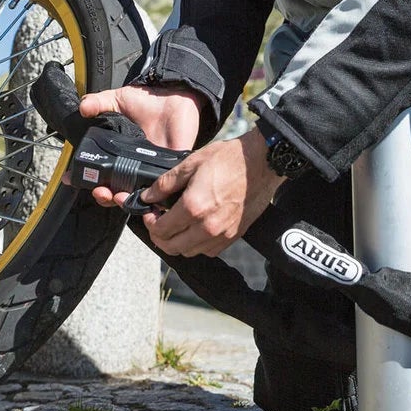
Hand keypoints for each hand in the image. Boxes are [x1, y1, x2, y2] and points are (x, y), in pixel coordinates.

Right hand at [75, 83, 203, 207]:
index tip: (70, 180)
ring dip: (124, 201)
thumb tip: (83, 107)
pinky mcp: (169, 170)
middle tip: (100, 191)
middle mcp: (132, 165)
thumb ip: (99, 102)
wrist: (174, 94)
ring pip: (136, 196)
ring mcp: (149, 170)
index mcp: (117, 154)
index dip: (84, 181)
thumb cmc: (147, 100)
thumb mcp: (118, 99)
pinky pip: (162, 190)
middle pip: (115, 192)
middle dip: (104, 196)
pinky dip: (153, 196)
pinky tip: (144, 193)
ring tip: (117, 195)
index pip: (98, 174)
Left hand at [137, 134, 282, 257]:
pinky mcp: (234, 236)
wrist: (262, 163)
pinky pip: (208, 250)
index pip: (160, 229)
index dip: (149, 221)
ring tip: (177, 224)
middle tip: (158, 220)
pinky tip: (196, 227)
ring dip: (177, 242)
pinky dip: (197, 244)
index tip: (149, 212)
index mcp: (194, 207)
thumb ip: (165, 183)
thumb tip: (148, 196)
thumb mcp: (191, 163)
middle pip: (172, 247)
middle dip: (159, 236)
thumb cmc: (230, 159)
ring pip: (189, 252)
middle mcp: (207, 226)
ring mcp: (222, 234)